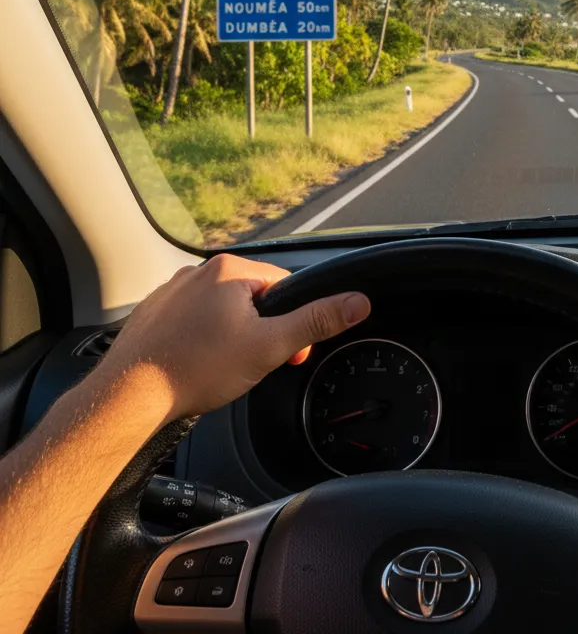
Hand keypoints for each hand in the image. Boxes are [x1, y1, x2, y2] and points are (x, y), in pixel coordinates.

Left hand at [96, 254, 370, 422]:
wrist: (129, 396)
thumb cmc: (197, 369)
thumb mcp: (271, 346)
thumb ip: (317, 321)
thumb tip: (358, 301)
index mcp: (231, 269)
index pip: (284, 287)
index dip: (293, 322)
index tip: (287, 352)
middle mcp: (199, 271)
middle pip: (253, 298)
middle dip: (261, 331)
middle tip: (253, 364)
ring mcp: (172, 291)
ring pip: (221, 311)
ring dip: (231, 335)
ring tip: (220, 367)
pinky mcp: (153, 313)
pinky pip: (192, 321)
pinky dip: (200, 340)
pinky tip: (196, 364)